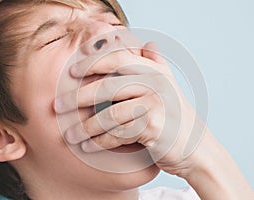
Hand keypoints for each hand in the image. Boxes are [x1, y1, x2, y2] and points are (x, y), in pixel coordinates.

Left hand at [55, 42, 253, 199]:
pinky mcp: (153, 126)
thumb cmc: (175, 118)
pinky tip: (88, 146)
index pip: (118, 58)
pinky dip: (100, 142)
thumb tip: (149, 43)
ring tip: (69, 135)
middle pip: (107, 87)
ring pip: (109, 114)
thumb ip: (156, 65)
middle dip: (78, 97)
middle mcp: (155, 83)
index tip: (72, 72)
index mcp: (154, 71)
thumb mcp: (168, 88)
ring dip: (86, 127)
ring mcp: (155, 104)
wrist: (196, 148)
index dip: (92, 61)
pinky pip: (118, 133)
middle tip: (57, 107)